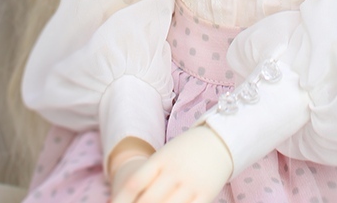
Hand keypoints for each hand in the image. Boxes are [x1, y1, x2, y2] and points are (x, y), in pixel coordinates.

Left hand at [111, 124, 232, 202]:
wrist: (218, 139)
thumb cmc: (185, 151)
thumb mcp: (164, 156)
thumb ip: (147, 177)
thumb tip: (118, 200)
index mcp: (161, 159)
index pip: (135, 183)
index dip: (121, 200)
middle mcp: (174, 172)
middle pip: (149, 200)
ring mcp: (190, 184)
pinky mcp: (205, 194)